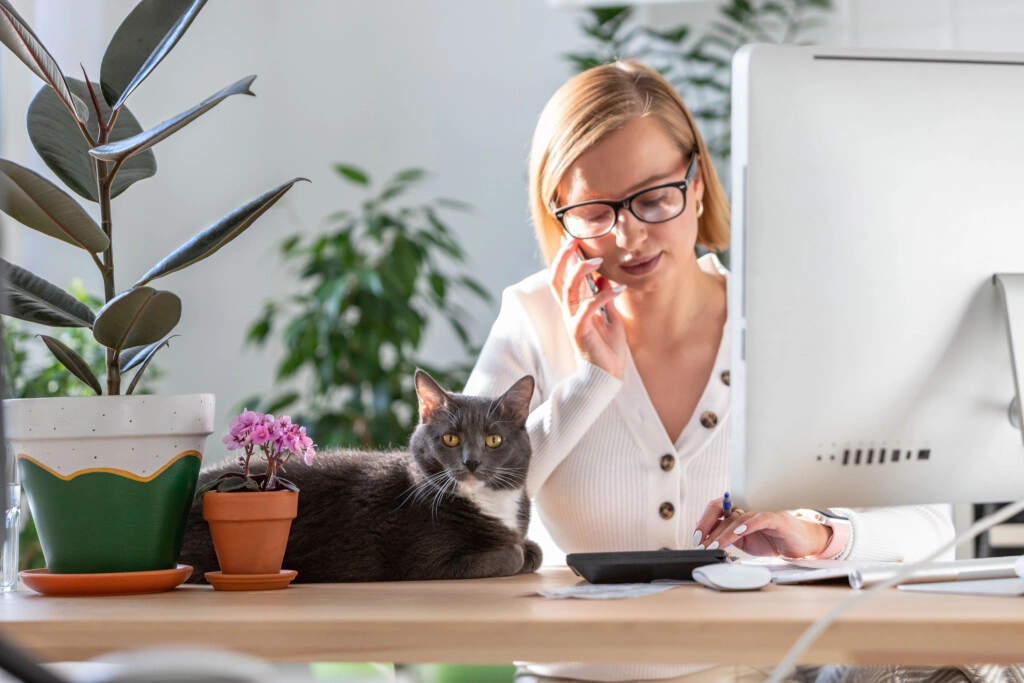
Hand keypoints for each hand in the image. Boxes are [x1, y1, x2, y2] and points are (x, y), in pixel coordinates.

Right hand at [549, 237, 626, 378]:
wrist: (606, 377)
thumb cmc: (607, 349)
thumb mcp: (609, 318)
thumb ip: (604, 298)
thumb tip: (606, 278)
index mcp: (574, 308)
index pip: (562, 277)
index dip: (563, 258)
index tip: (571, 238)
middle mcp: (569, 312)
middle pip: (556, 279)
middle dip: (563, 258)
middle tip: (573, 240)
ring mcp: (573, 321)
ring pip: (568, 290)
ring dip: (580, 272)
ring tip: (597, 260)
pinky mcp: (580, 332)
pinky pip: (588, 308)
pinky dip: (603, 295)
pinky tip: (619, 287)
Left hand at [693, 496, 832, 558]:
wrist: (801, 544)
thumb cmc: (773, 541)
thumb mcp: (745, 542)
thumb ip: (728, 540)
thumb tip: (706, 543)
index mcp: (738, 513)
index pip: (715, 509)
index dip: (703, 521)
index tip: (696, 538)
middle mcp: (748, 510)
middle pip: (722, 510)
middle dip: (707, 526)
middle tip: (700, 543)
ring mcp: (761, 513)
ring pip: (737, 519)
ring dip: (723, 533)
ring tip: (713, 546)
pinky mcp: (776, 519)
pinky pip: (759, 519)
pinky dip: (747, 525)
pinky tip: (737, 533)